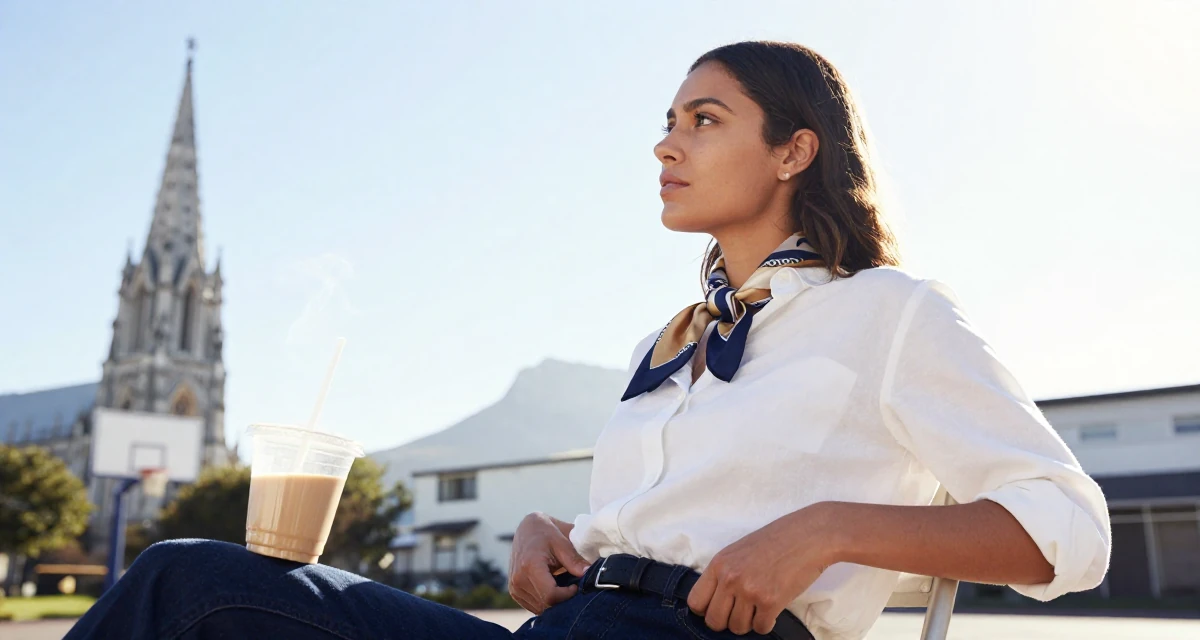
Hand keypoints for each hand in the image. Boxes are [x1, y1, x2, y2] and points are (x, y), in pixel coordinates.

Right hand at [507, 512, 592, 613]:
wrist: (527, 529)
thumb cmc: (546, 532)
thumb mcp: (562, 542)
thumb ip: (574, 560)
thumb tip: (588, 573)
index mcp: (529, 566)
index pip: (550, 595)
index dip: (567, 595)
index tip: (575, 585)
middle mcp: (518, 579)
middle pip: (545, 604)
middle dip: (562, 599)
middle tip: (571, 586)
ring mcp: (514, 587)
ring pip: (539, 608)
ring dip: (554, 602)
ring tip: (561, 584)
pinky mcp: (514, 591)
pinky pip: (533, 606)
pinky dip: (545, 601)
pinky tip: (552, 587)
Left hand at [687, 504, 838, 635]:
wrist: (808, 536)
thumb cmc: (776, 541)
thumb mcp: (739, 551)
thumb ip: (724, 573)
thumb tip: (715, 601)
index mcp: (719, 564)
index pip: (695, 602)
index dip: (705, 610)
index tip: (718, 609)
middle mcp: (730, 578)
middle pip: (714, 621)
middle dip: (726, 622)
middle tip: (741, 612)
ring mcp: (750, 591)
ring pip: (737, 628)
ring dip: (748, 622)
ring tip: (759, 606)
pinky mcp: (770, 602)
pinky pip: (760, 628)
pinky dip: (766, 623)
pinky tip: (772, 608)